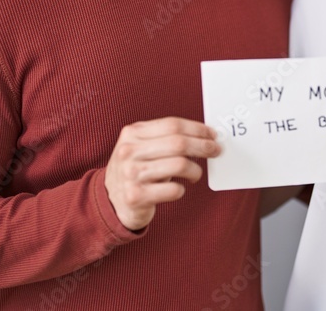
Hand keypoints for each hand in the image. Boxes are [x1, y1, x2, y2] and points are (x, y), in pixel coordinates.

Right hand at [104, 117, 220, 230]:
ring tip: (195, 174)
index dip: (197, 129)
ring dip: (195, 170)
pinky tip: (177, 189)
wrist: (110, 201)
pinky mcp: (136, 196)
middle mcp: (128, 151)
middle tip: (215, 151)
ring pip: (179, 165)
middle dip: (203, 146)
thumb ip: (165, 138)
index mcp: (132, 133)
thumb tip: (204, 136)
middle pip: (178, 143)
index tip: (212, 134)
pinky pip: (173, 189)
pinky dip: (181, 189)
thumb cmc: (134, 170)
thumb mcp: (141, 147)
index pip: (172, 125)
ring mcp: (130, 174)